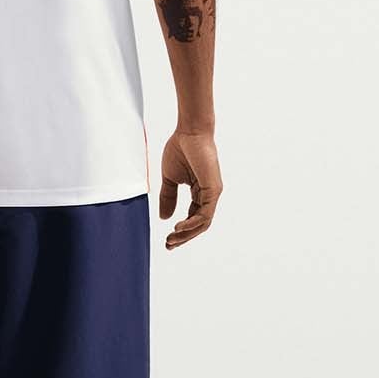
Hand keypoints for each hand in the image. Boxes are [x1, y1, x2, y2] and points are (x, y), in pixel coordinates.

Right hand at [158, 129, 221, 249]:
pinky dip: (192, 223)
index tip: (167, 240)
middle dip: (183, 237)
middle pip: (198, 224)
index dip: (180, 231)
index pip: (192, 218)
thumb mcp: (170, 178)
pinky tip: (179, 227)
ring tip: (172, 239)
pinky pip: (205, 214)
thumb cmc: (181, 149)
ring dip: (187, 234)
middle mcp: (209, 195)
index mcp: (199, 193)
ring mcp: (213, 194)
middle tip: (168, 245)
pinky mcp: (213, 190)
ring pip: (203, 223)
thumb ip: (168, 197)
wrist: (189, 132)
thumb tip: (164, 217)